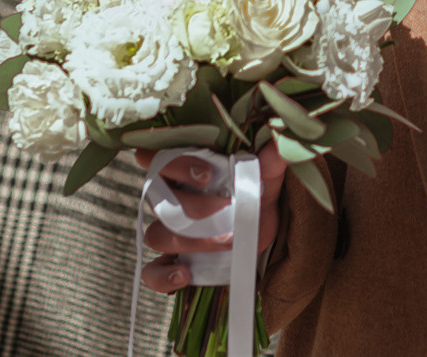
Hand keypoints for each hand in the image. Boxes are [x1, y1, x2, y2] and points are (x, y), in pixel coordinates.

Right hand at [135, 142, 289, 293]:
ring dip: (192, 240)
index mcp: (184, 168)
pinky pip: (152, 271)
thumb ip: (269, 163)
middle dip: (193, 205)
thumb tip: (274, 148)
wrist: (259, 232)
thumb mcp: (266, 178)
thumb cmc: (254, 194)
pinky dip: (162, 276)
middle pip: (158, 198)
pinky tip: (184, 275)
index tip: (207, 174)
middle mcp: (169, 198)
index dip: (174, 164)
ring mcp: (167, 231)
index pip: (158, 158)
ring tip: (228, 241)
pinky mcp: (172, 260)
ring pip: (158, 234)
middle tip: (226, 206)